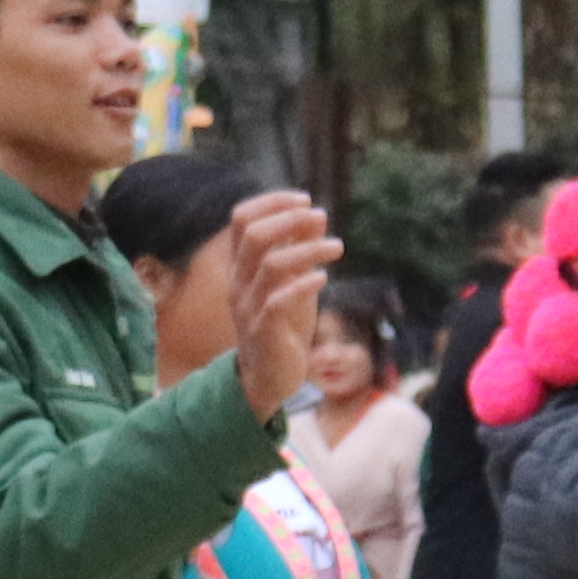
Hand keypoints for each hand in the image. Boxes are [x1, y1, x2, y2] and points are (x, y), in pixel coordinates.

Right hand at [221, 192, 344, 415]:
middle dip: (290, 219)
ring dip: (309, 250)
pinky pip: (279, 301)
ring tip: (337, 248)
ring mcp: (249, 307)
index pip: (242, 219)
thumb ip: (300, 251)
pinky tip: (324, 278)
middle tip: (321, 217)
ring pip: (272, 265)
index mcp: (241, 267)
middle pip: (254, 235)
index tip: (305, 199)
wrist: (268, 379)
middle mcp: (239, 283)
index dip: (272, 202)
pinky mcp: (264, 331)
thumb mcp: (292, 283)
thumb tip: (317, 214)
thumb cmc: (283, 326)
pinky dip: (304, 284)